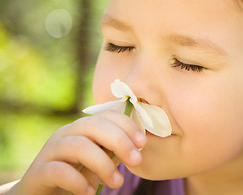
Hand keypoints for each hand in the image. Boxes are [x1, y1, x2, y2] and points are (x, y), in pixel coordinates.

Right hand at [12, 110, 146, 194]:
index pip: (106, 115)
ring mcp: (51, 150)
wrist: (42, 193)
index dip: (126, 125)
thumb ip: (113, 150)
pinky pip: (59, 170)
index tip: (143, 142)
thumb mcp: (99, 159)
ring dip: (103, 164)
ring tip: (117, 183)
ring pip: (78, 146)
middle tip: (136, 161)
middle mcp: (66, 133)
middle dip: (119, 141)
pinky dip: (78, 181)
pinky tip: (90, 192)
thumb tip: (140, 145)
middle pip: (94, 125)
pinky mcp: (39, 171)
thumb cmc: (76, 174)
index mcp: (82, 128)